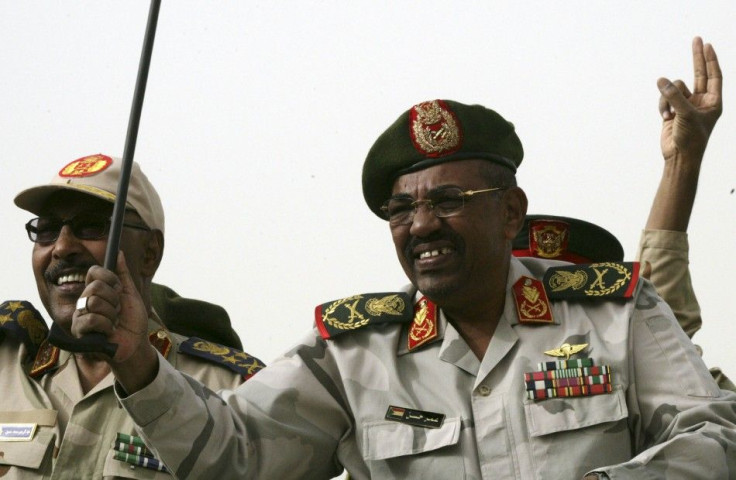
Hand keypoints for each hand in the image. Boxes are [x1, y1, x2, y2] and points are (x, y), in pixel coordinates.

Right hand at [71, 251, 157, 390]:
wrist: (136, 344)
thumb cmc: (133, 321)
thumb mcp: (131, 294)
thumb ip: (123, 274)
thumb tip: (119, 252)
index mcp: (96, 290)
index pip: (94, 272)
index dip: (109, 277)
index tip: (119, 288)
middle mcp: (85, 301)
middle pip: (95, 287)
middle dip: (114, 299)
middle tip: (118, 310)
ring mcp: (80, 316)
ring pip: (94, 302)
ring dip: (111, 314)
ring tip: (113, 322)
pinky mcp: (79, 331)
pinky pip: (91, 319)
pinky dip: (106, 325)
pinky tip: (108, 331)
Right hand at [657, 36, 721, 161]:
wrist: (679, 157)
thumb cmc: (691, 139)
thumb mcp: (686, 115)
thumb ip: (674, 96)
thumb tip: (661, 79)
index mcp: (713, 102)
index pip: (714, 75)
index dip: (710, 60)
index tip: (707, 45)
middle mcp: (701, 101)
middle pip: (699, 74)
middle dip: (697, 58)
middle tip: (697, 39)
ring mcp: (686, 105)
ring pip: (675, 88)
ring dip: (669, 98)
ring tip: (670, 113)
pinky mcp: (673, 111)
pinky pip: (665, 98)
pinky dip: (663, 106)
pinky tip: (665, 117)